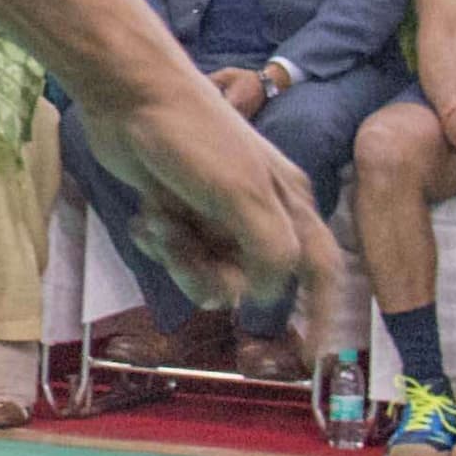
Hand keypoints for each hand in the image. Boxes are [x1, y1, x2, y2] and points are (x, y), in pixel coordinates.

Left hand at [83, 71, 338, 332]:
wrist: (132, 97)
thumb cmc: (195, 136)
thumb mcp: (242, 194)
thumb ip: (271, 250)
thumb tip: (271, 297)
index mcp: (289, 205)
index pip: (321, 270)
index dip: (323, 315)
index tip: (314, 357)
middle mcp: (261, 214)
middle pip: (250, 284)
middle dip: (208, 275)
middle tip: (181, 245)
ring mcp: (220, 216)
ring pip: (210, 277)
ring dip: (178, 258)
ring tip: (159, 221)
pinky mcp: (184, 215)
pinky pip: (180, 259)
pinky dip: (161, 245)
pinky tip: (147, 215)